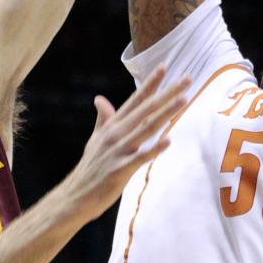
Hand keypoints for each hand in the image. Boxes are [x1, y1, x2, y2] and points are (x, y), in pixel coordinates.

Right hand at [65, 66, 189, 219]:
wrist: (75, 197)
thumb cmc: (89, 168)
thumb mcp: (95, 140)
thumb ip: (103, 119)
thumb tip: (99, 99)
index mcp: (112, 126)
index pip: (135, 100)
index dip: (150, 84)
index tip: (164, 66)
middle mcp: (115, 134)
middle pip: (146, 109)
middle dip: (167, 93)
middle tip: (187, 79)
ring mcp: (117, 151)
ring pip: (146, 128)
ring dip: (165, 113)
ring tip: (183, 100)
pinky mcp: (119, 170)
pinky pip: (139, 158)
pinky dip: (153, 150)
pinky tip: (168, 141)